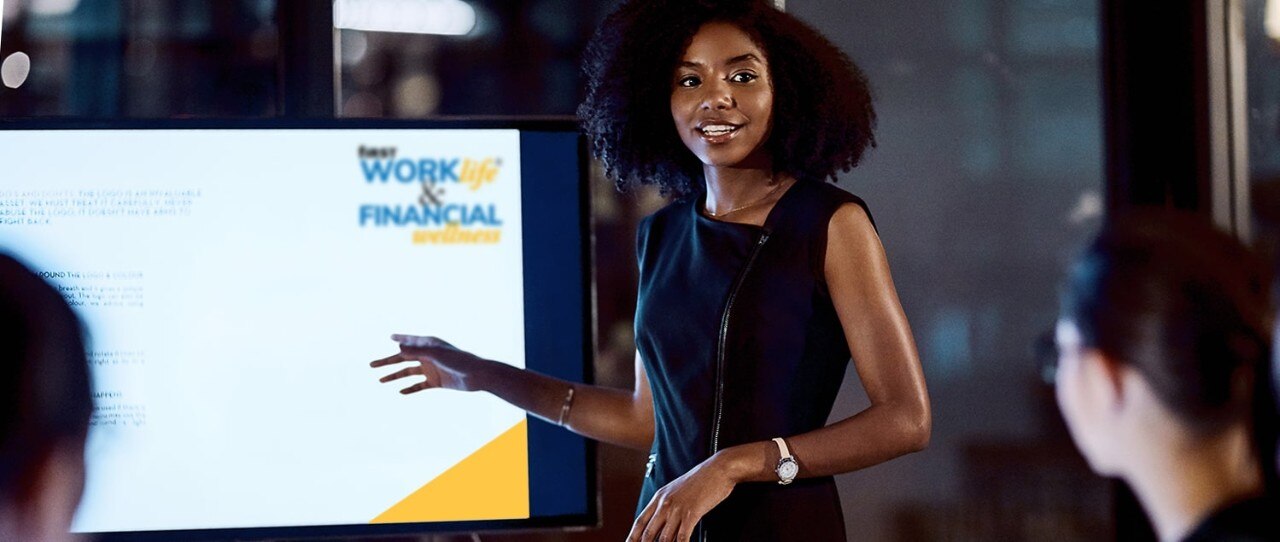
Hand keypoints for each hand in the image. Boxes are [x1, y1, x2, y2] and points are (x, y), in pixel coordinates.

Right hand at [370, 334, 485, 393]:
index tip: (390, 337)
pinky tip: (400, 392)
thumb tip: (398, 348)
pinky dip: (410, 388)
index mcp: (429, 345)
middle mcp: (428, 356)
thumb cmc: (458, 361)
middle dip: (388, 361)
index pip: (410, 341)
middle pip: (404, 358)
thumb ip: (417, 351)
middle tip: (372, 365)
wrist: (476, 376)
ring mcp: (431, 369)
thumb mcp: (436, 354)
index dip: (399, 339)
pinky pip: (419, 385)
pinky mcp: (436, 381)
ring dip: (395, 376)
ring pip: (409, 372)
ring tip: (380, 380)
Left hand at [627, 455, 736, 541]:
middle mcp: (665, 503)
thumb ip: (669, 504)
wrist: (718, 469)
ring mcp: (677, 509)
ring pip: (664, 538)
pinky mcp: (691, 514)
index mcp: (660, 497)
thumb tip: (664, 522)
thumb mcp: (678, 490)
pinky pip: (682, 537)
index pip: (640, 521)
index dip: (633, 537)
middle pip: (648, 533)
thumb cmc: (702, 479)